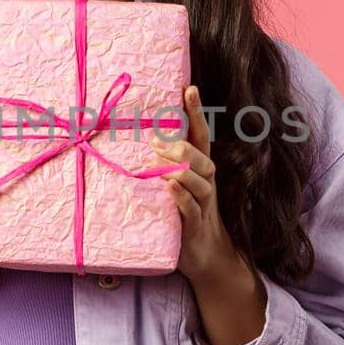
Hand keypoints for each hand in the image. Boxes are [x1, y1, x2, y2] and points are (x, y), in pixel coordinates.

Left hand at [151, 84, 241, 283]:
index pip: (201, 135)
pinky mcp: (196, 226)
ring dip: (180, 169)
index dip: (196, 112)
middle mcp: (205, 183)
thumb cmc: (185, 216)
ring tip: (157, 162)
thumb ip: (162, 165)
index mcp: (199, 169)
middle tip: (155, 142)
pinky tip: (169, 188)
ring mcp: (203, 205)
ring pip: (201, 180)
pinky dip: (181, 197)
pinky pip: (192, 209)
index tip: (189, 87)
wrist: (205, 257)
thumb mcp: (175, 186)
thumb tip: (137, 141)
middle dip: (181, 146)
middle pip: (202, 157)